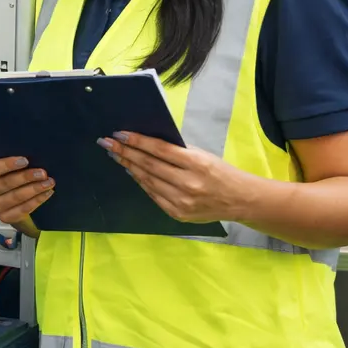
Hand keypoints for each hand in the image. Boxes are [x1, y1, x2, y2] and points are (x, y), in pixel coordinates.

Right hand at [0, 155, 52, 228]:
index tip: (25, 160)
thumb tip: (25, 147)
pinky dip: (36, 201)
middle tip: (43, 173)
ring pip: (15, 197)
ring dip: (34, 189)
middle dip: (26, 177)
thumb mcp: (5, 164)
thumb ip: (8, 156)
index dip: (7, 164)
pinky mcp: (4, 217)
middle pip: (5, 183)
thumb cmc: (8, 175)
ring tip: (49, 182)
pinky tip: (46, 193)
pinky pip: (22, 209)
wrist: (10, 199)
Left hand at [99, 132, 250, 223]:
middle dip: (125, 152)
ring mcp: (182, 201)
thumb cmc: (220, 172)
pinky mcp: (178, 214)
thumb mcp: (203, 155)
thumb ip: (177, 150)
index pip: (160, 150)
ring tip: (115, 155)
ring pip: (148, 181)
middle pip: (149, 165)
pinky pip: (153, 195)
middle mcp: (188, 184)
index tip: (119, 134)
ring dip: (129, 166)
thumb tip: (146, 142)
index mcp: (197, 164)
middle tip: (107, 143)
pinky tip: (131, 171)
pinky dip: (141, 182)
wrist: (240, 200)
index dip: (137, 141)